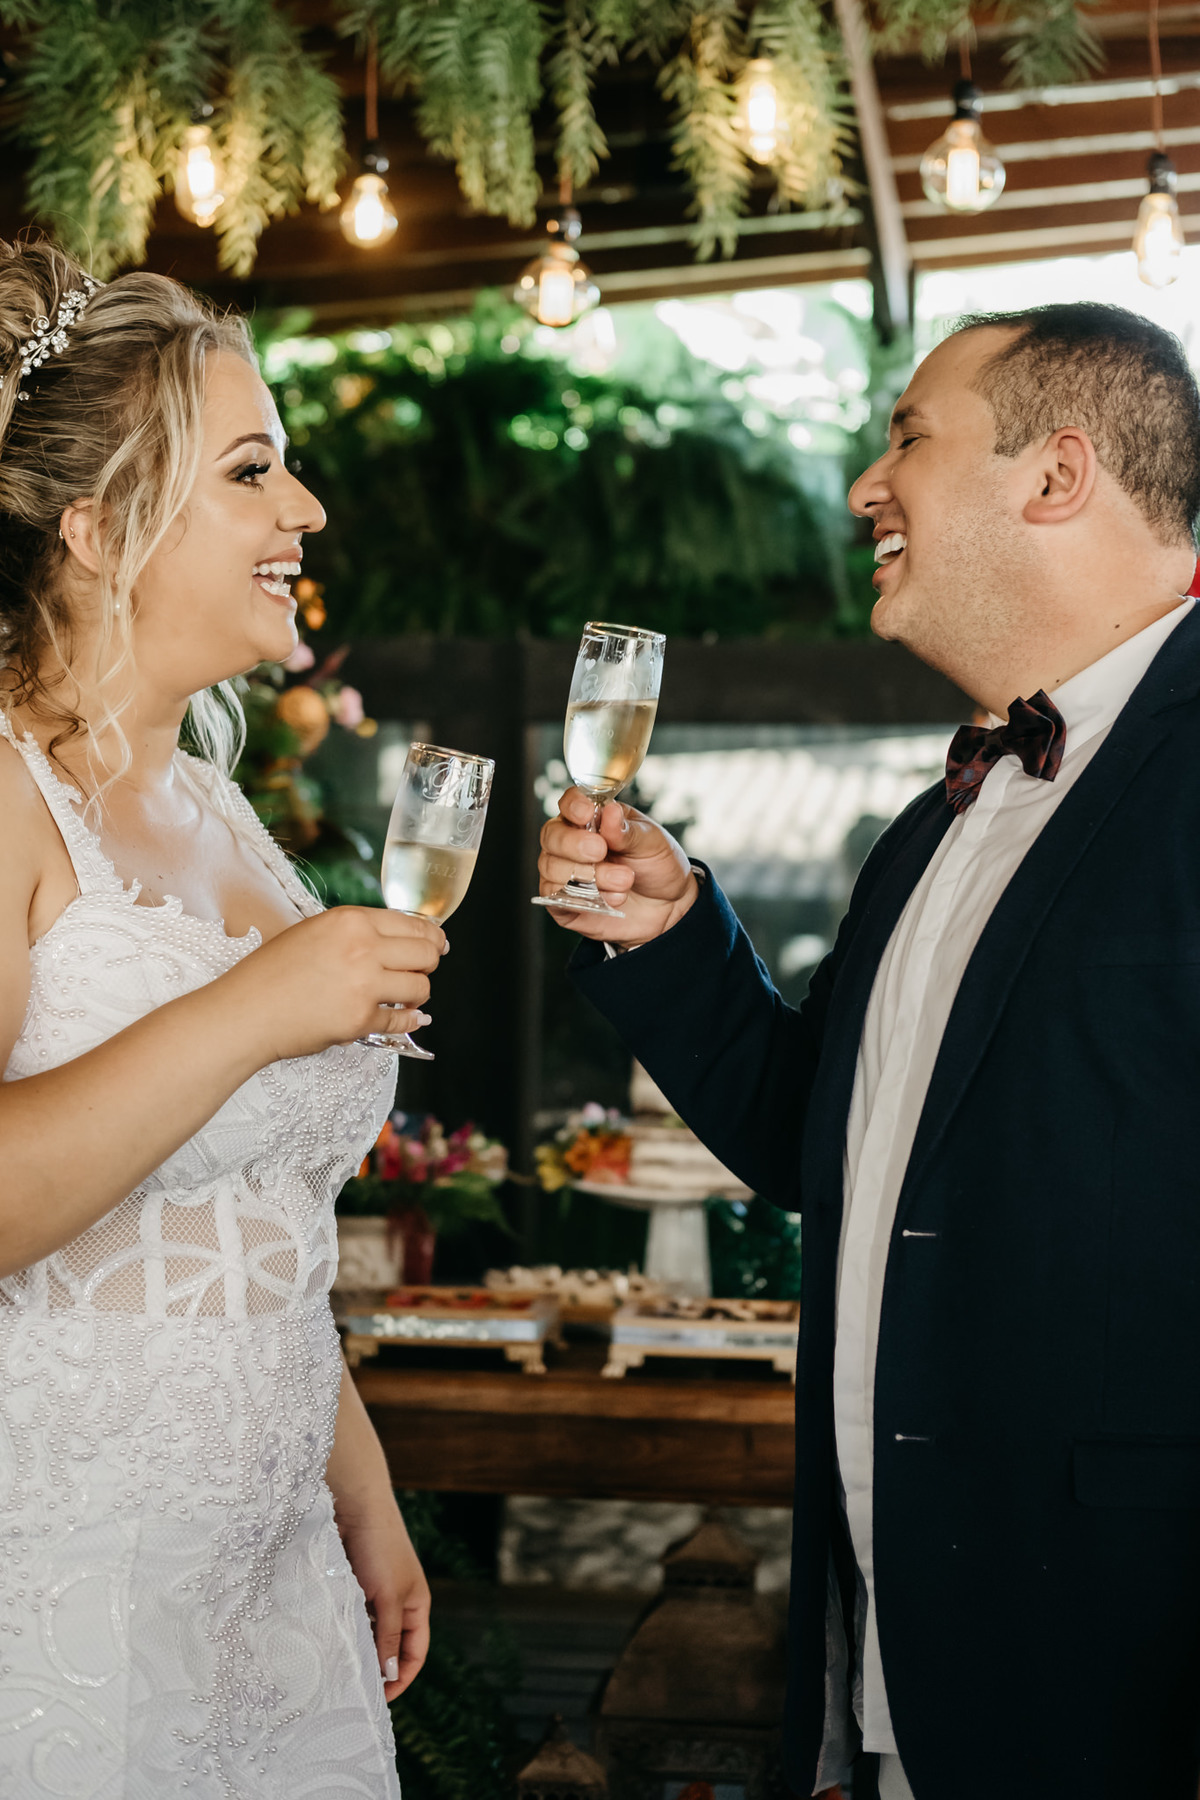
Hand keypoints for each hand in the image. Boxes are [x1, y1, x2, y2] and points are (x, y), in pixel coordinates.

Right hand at [223, 906, 447, 1061]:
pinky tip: (404, 1018)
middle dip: (429, 964)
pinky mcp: (361, 1019)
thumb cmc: (271, 973)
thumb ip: (356, 933)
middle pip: (426, 953)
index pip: (414, 924)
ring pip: (421, 987)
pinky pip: (401, 1021)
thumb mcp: (314, 932)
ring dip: (417, 995)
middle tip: (420, 972)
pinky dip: (406, 1021)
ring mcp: (364, 985)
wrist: (246, 1011)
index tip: (437, 945)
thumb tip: (400, 941)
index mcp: (351, 921)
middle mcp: (362, 948)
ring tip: (403, 997)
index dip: (432, 937)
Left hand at [337, 1498, 430, 1701]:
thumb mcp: (389, 1597)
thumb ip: (389, 1637)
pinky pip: (350, 1620)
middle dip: (376, 1669)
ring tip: (339, 1669)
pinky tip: (330, 1643)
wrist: (355, 1507)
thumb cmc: (380, 1549)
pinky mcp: (352, 1587)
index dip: (401, 1678)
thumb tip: (389, 1675)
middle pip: (390, 1648)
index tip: (380, 1699)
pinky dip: (343, 1633)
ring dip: (357, 1651)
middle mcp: (397, 1603)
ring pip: (367, 1635)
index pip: (414, 1653)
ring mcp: (374, 1595)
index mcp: (417, 1605)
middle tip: (354, 1690)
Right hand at [538, 786, 698, 945]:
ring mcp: (563, 873)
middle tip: (601, 851)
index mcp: (592, 819)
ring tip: (624, 880)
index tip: (587, 814)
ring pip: (552, 867)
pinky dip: (583, 898)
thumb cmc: (656, 865)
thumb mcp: (651, 842)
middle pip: (551, 835)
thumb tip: (609, 811)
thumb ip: (627, 830)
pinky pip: (556, 898)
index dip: (573, 806)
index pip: (569, 803)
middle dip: (574, 844)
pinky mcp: (563, 902)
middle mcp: (571, 843)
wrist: (668, 905)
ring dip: (590, 874)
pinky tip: (613, 898)